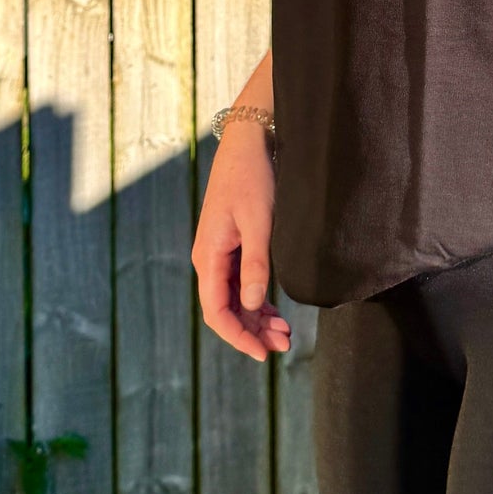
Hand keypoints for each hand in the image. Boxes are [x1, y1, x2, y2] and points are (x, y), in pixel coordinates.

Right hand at [192, 119, 292, 359]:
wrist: (249, 139)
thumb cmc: (253, 176)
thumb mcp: (259, 221)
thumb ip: (256, 264)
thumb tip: (254, 306)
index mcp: (209, 256)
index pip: (217, 312)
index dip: (238, 337)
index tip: (262, 354)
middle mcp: (209, 259)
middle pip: (225, 310)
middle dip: (252, 332)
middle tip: (283, 345)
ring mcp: (219, 252)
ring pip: (234, 298)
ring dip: (256, 318)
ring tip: (284, 333)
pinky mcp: (230, 244)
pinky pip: (240, 282)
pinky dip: (257, 299)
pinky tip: (275, 310)